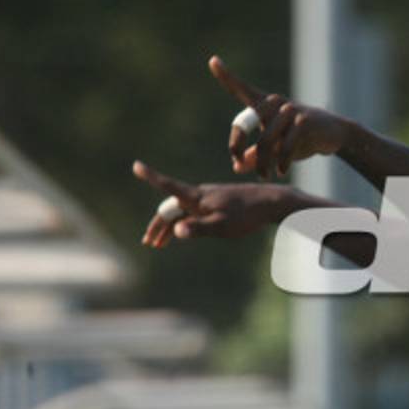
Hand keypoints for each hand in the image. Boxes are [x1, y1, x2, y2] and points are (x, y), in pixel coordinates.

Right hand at [132, 160, 293, 247]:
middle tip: (148, 242)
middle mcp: (201, 194)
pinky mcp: (219, 202)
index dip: (151, 176)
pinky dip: (184, 223)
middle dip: (158, 224)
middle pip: (171, 207)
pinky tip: (184, 231)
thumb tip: (176, 231)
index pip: (169, 186)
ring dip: (170, 226)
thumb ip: (198, 228)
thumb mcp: (222, 225)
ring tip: (160, 244)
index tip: (136, 165)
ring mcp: (210, 198)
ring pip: (183, 211)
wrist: (271, 203)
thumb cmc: (247, 215)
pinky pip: (194, 212)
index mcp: (198, 197)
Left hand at [209, 55, 350, 179]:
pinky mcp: (304, 121)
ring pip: (266, 141)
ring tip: (264, 176)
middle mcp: (274, 102)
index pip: (241, 88)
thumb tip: (237, 167)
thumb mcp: (276, 148)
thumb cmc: (300, 139)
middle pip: (244, 124)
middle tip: (239, 165)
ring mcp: (290, 110)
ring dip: (262, 163)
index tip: (213, 61)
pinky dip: (282, 162)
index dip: (226, 76)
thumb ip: (256, 156)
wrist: (334, 135)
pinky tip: (281, 171)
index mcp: (264, 104)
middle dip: (237, 146)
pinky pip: (286, 146)